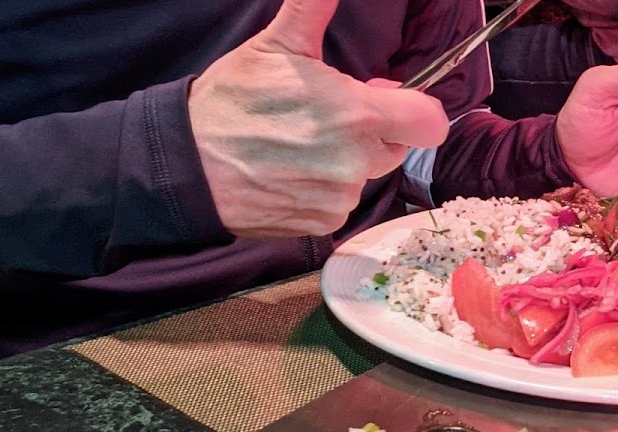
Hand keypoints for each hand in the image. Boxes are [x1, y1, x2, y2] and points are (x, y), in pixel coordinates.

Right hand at [188, 0, 449, 238]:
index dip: (413, 109)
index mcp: (356, 115)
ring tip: (300, 144)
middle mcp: (356, 162)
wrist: (189, 165)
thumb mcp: (276, 45)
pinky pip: (342, 203)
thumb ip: (314, 9)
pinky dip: (325, 189)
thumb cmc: (231, 102)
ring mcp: (340, 197)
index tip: (387, 97)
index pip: (429, 123)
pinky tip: (292, 172)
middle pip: (394, 148)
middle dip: (372, 131)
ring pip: (365, 176)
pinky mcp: (324, 224)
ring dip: (345, 161)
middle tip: (328, 115)